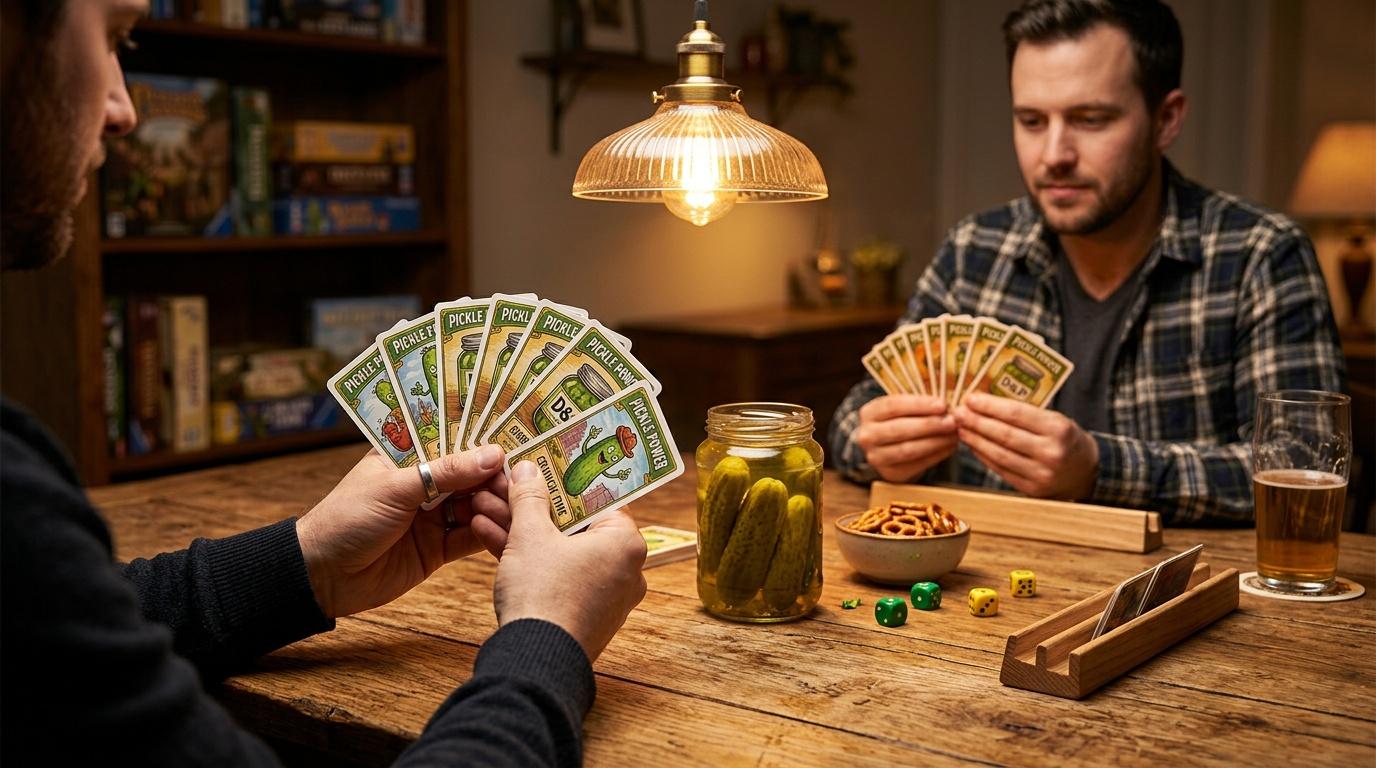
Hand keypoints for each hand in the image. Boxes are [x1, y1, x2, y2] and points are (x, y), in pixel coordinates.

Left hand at [296, 445, 511, 618]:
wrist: (323, 576)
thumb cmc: (347, 517)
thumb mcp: (396, 488)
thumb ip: (446, 472)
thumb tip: (493, 454)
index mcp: (409, 456)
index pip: (452, 438)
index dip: (482, 436)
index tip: (517, 431)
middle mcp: (425, 483)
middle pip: (471, 473)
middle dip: (497, 473)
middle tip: (526, 472)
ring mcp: (433, 515)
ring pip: (476, 504)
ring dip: (496, 503)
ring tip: (518, 500)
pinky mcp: (439, 548)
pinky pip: (471, 537)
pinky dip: (488, 532)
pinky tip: (504, 527)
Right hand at [492, 461, 646, 662]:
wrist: (534, 663)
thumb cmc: (543, 595)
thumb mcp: (530, 536)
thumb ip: (529, 498)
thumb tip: (527, 470)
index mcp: (626, 543)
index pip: (599, 500)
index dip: (564, 482)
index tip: (541, 468)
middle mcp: (624, 570)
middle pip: (574, 525)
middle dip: (532, 506)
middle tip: (504, 487)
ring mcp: (605, 596)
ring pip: (559, 551)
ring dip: (521, 530)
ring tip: (484, 508)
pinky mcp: (583, 615)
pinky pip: (556, 575)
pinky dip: (528, 559)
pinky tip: (487, 537)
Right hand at [854, 394, 958, 481]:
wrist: (887, 449)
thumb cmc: (900, 421)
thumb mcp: (902, 409)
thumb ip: (920, 405)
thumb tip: (947, 407)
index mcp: (869, 413)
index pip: (893, 406)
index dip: (919, 405)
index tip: (942, 404)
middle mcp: (867, 436)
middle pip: (900, 429)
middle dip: (929, 424)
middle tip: (952, 421)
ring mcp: (876, 457)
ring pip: (908, 449)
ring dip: (935, 441)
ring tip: (954, 435)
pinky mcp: (890, 473)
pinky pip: (917, 464)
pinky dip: (936, 455)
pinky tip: (949, 447)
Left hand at [954, 392, 1099, 499]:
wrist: (1085, 471)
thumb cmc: (1064, 438)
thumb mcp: (1054, 419)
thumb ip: (1024, 412)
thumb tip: (983, 402)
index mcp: (1059, 428)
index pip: (1016, 414)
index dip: (989, 406)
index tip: (970, 398)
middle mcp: (1051, 452)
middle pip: (1004, 435)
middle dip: (977, 422)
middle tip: (957, 412)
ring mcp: (1042, 474)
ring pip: (999, 454)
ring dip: (975, 440)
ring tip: (961, 428)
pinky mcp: (1032, 489)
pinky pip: (1001, 469)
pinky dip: (984, 456)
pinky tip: (973, 445)